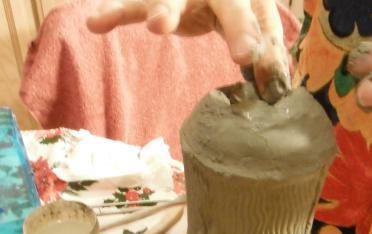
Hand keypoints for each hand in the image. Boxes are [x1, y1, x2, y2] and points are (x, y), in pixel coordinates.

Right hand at [86, 0, 289, 102]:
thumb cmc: (230, 3)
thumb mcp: (252, 19)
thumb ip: (264, 48)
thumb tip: (276, 87)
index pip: (261, 19)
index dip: (267, 41)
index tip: (268, 66)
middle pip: (229, 6)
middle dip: (238, 28)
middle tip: (247, 54)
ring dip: (164, 10)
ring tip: (157, 25)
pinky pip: (132, 5)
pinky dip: (115, 13)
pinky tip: (95, 24)